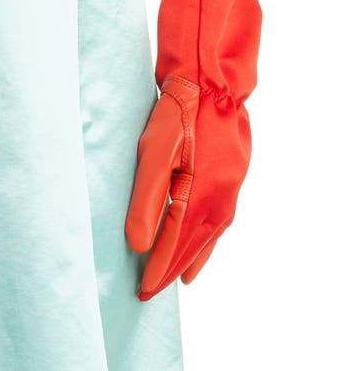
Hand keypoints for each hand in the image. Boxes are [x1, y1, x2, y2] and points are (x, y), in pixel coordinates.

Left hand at [125, 76, 249, 299]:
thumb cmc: (177, 113)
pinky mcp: (232, 173)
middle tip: (155, 291)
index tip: (143, 291)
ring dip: (195, 255)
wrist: (210, 79)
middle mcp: (221, 196)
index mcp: (202, 195)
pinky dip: (208, 233)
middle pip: (197, 245)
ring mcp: (230, 185)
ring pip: (212, 232)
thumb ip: (146, 200)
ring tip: (182, 276)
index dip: (158, 269)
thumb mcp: (153, 154)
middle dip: (175, 269)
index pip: (176, 244)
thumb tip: (138, 244)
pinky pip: (220, 215)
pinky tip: (202, 235)